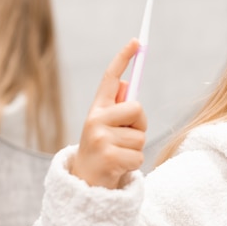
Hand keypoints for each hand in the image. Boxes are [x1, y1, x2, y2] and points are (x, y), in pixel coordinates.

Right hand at [70, 39, 147, 188]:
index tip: (136, 41)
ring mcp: (99, 138)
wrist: (85, 184)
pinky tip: (118, 167)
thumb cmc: (104, 150)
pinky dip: (134, 164)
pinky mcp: (107, 157)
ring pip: (140, 136)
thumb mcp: (107, 127)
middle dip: (139, 124)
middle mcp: (94, 120)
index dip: (123, 58)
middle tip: (126, 138)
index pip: (110, 78)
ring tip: (118, 155)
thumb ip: (117, 107)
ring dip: (136, 149)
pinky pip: (138, 155)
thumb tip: (126, 82)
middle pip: (136, 108)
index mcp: (96, 110)